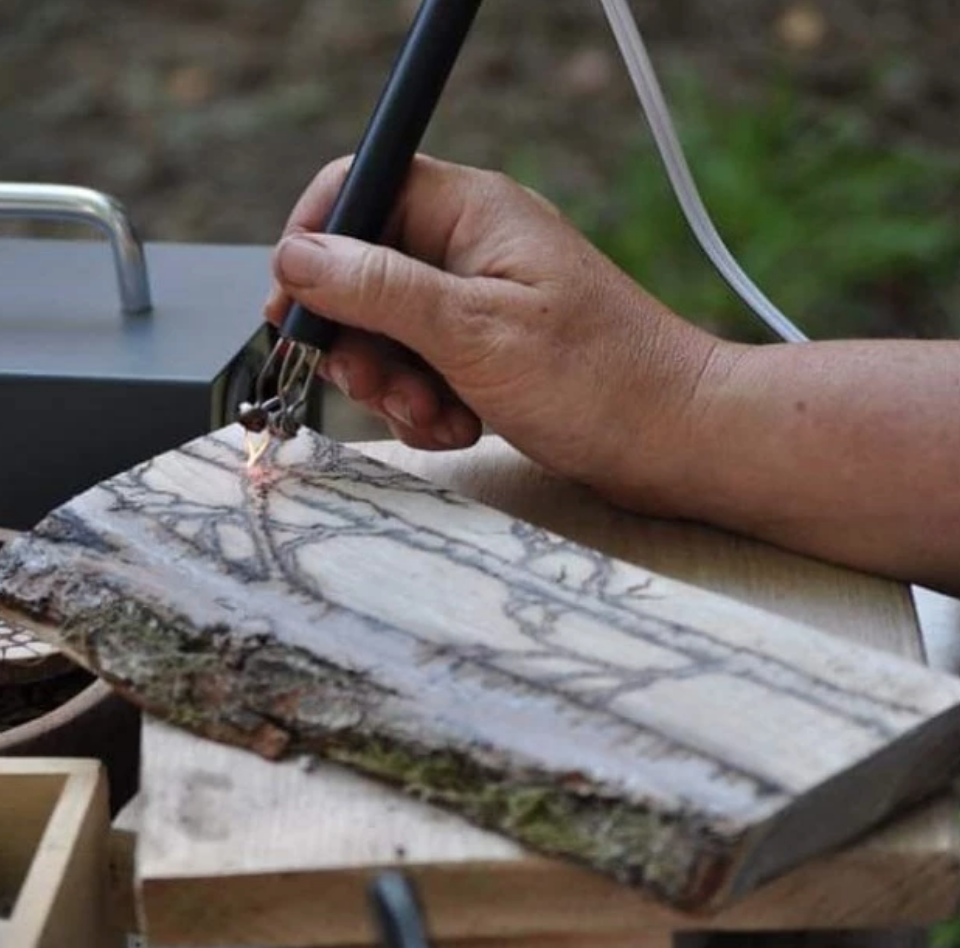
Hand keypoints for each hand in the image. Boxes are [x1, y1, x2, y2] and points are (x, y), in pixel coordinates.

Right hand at [265, 155, 722, 507]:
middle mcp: (472, 248)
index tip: (292, 309)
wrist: (676, 441)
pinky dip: (427, 407)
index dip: (313, 242)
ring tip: (441, 417)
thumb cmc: (600, 380)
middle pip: (362, 273)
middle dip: (360, 341)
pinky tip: (462, 428)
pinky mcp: (487, 353)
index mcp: (472, 211)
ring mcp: (479, 303)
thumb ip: (379, 288)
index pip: (361, 187)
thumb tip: (297, 257)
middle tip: (382, 386)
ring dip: (396, 386)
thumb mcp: (474, 330)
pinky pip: (421, 371)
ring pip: (388, 333)